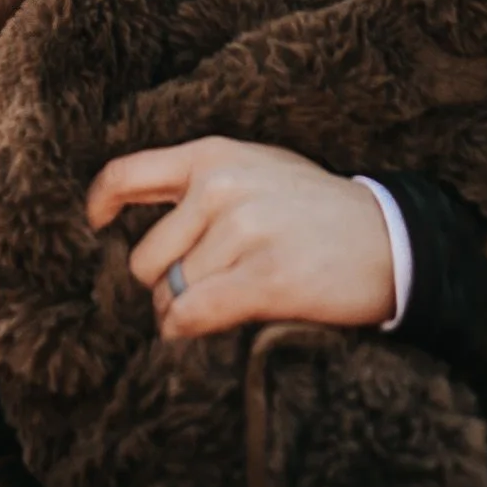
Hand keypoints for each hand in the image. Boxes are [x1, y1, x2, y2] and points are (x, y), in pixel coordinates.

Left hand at [85, 137, 396, 340]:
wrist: (389, 237)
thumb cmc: (314, 207)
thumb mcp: (256, 168)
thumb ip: (198, 182)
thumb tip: (130, 214)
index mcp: (213, 154)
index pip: (125, 174)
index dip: (98, 206)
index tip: (96, 229)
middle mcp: (221, 186)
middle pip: (145, 259)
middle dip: (162, 285)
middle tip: (197, 289)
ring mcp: (244, 230)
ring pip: (171, 294)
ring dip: (183, 312)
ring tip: (220, 304)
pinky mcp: (265, 277)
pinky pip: (193, 315)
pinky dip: (188, 331)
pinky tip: (204, 328)